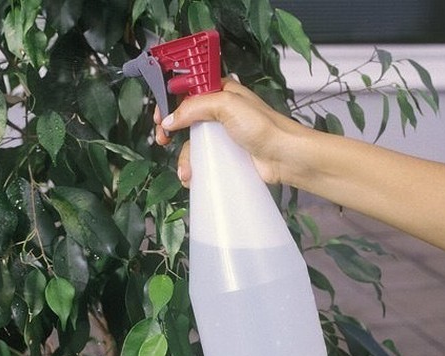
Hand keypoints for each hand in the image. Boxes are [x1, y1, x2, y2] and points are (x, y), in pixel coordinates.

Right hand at [154, 77, 302, 186]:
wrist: (284, 157)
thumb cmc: (264, 126)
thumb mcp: (226, 105)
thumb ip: (194, 107)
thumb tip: (170, 119)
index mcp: (220, 90)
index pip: (187, 89)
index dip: (170, 99)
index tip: (160, 114)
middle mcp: (219, 110)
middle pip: (184, 117)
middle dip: (170, 129)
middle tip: (163, 138)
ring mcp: (221, 134)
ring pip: (191, 142)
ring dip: (183, 156)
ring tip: (185, 169)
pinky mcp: (224, 154)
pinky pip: (201, 159)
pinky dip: (193, 168)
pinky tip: (191, 176)